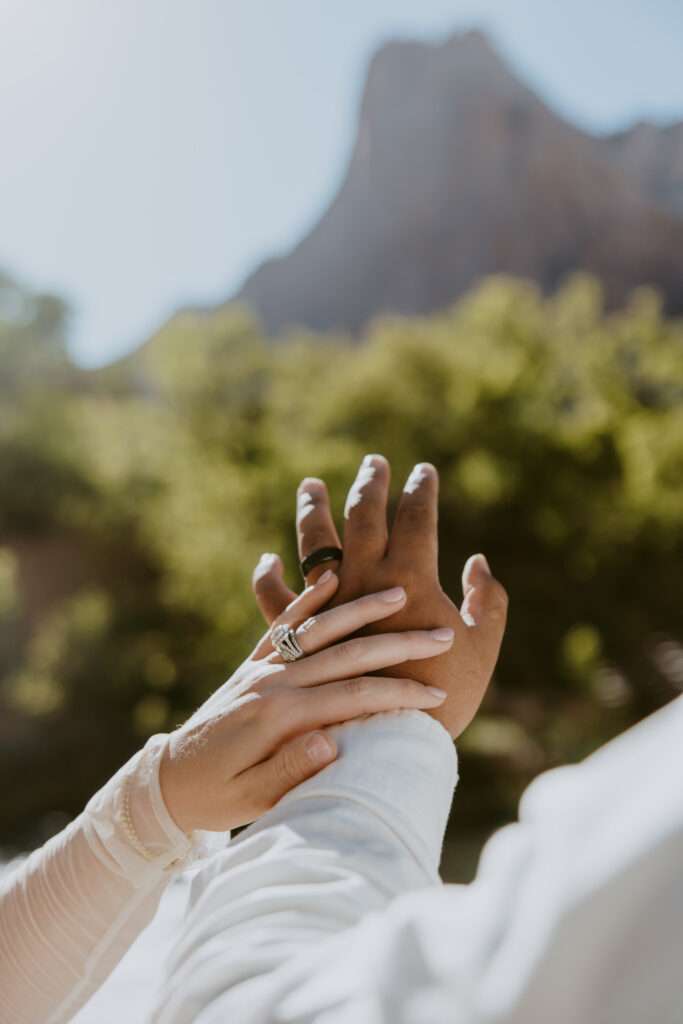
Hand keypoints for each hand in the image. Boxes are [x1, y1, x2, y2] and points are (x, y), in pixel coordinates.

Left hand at [159, 570, 452, 832]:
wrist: (166, 781)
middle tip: (440, 634)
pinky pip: (284, 624)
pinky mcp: (252, 664)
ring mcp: (261, 668)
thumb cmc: (214, 798)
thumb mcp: (252, 799)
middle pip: (347, 654)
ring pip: (319, 628)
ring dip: (361, 608)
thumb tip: (332, 743)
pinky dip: (308, 598)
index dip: (398, 694)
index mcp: (278, 718)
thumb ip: (291, 770)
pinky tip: (332, 576)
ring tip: (398, 592)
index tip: (438, 693)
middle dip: (397, 643)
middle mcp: (272, 683)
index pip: (352, 698)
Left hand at [252, 456, 507, 738]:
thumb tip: (478, 563)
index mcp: (410, 581)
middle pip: (364, 518)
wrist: (388, 746)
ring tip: (311, 485)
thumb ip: (487, 602)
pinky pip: (277, 600)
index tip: (424, 471)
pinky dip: (271, 576)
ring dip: (314, 511)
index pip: (416, 519)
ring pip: (315, 546)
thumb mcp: (482, 650)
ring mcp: (327, 608)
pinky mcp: (299, 638)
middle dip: (372, 485)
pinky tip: (270, 559)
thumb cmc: (444, 701)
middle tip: (375, 463)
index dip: (421, 491)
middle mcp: (364, 583)